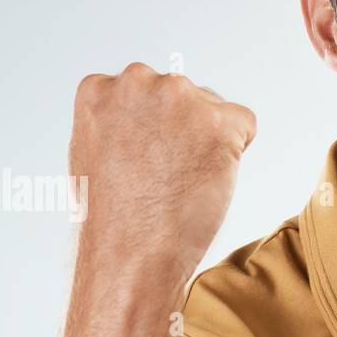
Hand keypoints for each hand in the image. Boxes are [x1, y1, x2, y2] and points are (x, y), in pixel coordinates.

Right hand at [68, 62, 256, 286]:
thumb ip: (116, 121)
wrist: (131, 255)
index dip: (152, 131)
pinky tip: (209, 180)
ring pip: (212, 109)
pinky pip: (245, 124)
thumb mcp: (91, 152)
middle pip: (181, 94)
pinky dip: (237, 152)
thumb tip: (145, 116)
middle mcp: (137, 81)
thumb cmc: (112, 219)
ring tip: (182, 181)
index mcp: (99, 88)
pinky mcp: (218, 122)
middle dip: (182, 129)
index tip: (142, 162)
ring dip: (208, 140)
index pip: (145, 91)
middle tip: (165, 176)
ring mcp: (178, 98)